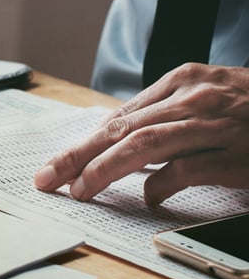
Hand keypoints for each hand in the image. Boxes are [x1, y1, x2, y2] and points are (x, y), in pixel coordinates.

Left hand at [34, 63, 248, 204]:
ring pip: (145, 143)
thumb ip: (165, 112)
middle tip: (48, 178)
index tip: (56, 164)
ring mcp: (216, 124)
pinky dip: (161, 185)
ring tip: (81, 190)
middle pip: (122, 129)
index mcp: (182, 80)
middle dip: (79, 155)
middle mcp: (194, 97)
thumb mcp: (206, 95)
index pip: (119, 117)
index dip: (83, 143)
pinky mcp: (237, 154)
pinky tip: (146, 198)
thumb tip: (116, 138)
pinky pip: (188, 169)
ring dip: (106, 168)